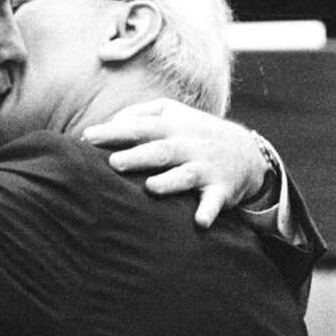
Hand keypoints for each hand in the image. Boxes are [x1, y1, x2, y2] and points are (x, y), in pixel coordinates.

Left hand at [83, 98, 268, 227]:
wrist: (247, 152)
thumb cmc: (195, 134)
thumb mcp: (173, 114)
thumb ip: (139, 114)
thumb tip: (106, 123)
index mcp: (172, 126)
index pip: (140, 126)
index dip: (114, 132)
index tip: (88, 137)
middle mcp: (188, 146)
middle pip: (160, 150)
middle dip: (138, 156)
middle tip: (114, 163)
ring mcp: (205, 168)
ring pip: (186, 174)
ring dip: (169, 182)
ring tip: (150, 187)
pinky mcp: (221, 189)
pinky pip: (214, 202)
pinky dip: (208, 211)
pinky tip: (200, 221)